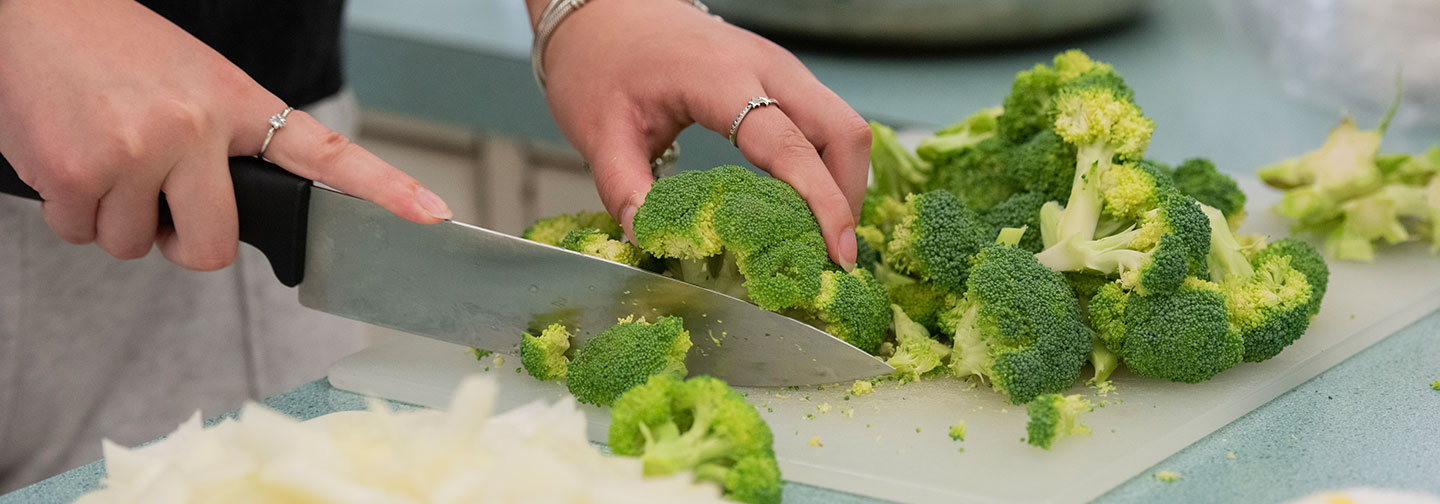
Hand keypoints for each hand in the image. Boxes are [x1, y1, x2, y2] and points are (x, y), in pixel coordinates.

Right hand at [0, 0, 451, 270]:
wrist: (31, 11)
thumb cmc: (113, 52)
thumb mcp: (194, 85)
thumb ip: (224, 147)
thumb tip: (222, 218)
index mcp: (239, 104)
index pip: (328, 155)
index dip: (385, 190)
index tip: (432, 216)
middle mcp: (196, 128)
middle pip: (213, 250)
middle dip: (182, 243)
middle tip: (159, 203)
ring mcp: (138, 152)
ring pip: (137, 247)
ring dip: (115, 217)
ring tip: (100, 150)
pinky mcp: (77, 172)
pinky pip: (82, 235)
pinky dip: (69, 209)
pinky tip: (66, 153)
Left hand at [535, 0, 869, 268]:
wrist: (606, 12)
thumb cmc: (600, 63)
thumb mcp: (598, 130)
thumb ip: (622, 187)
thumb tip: (646, 239)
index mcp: (721, 78)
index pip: (791, 147)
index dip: (822, 203)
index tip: (839, 255)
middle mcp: (767, 66)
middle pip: (844, 131)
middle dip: (848, 197)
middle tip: (832, 255)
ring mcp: (780, 68)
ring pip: (843, 126)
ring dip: (842, 182)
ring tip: (820, 237)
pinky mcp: (781, 77)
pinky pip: (825, 122)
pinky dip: (827, 165)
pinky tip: (805, 204)